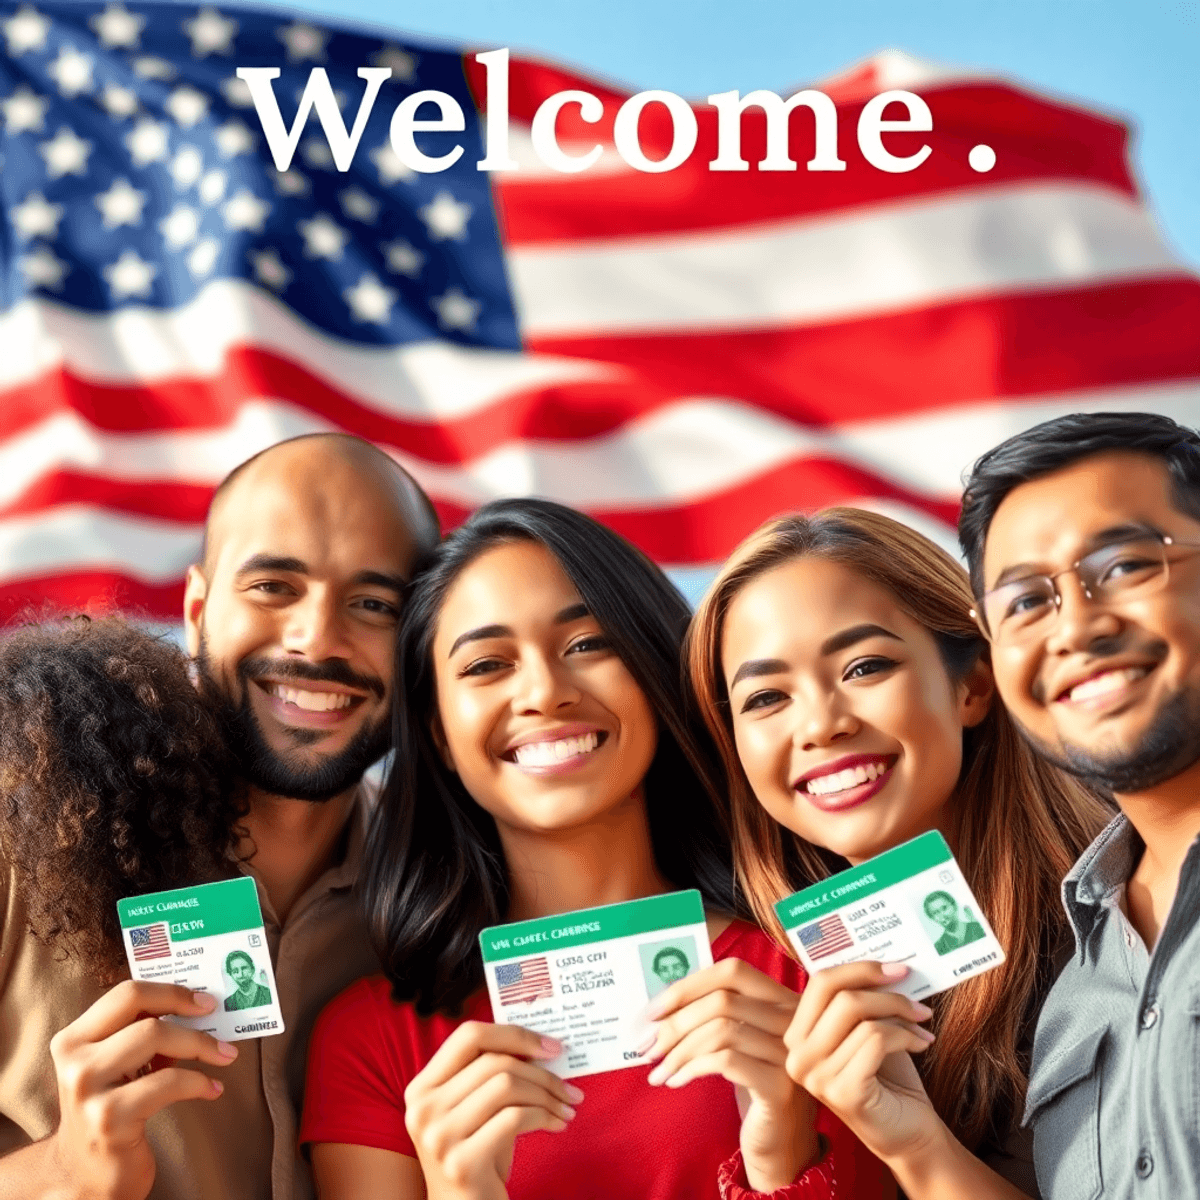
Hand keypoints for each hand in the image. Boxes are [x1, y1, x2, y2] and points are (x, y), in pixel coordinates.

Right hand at [46, 981, 236, 1199]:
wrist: (85, 1173)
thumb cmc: (112, 1109)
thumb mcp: (119, 1066)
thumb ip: (143, 1035)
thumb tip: (198, 1008)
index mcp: (73, 1039)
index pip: (126, 994)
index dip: (170, 992)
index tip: (203, 1000)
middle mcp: (74, 1061)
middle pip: (144, 1015)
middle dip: (188, 1012)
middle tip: (218, 1017)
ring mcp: (88, 1091)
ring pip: (156, 1039)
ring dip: (201, 1045)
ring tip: (226, 1055)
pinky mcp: (109, 1119)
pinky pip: (168, 1083)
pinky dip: (199, 1082)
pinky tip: (213, 1088)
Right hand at [403, 1022, 581, 1199]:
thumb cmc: (478, 1158)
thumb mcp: (477, 1111)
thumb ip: (493, 1077)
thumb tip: (541, 1047)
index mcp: (422, 1087)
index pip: (468, 1036)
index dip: (513, 1034)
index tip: (550, 1046)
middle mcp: (423, 1109)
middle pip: (495, 1062)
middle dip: (541, 1071)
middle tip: (569, 1086)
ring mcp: (438, 1137)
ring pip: (507, 1085)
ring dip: (547, 1094)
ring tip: (566, 1107)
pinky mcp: (461, 1163)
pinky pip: (516, 1118)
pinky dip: (545, 1116)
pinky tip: (557, 1124)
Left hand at [643, 958, 818, 1191]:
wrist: (781, 1143)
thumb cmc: (750, 1083)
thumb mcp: (735, 1041)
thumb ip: (711, 1014)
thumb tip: (656, 1008)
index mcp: (780, 998)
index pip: (732, 971)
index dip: (688, 986)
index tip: (653, 1011)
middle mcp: (792, 1020)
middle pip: (722, 1001)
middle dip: (675, 1023)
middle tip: (646, 1046)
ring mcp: (789, 1053)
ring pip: (722, 1030)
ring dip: (678, 1050)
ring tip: (657, 1070)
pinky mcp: (780, 1087)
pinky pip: (726, 1061)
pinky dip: (692, 1068)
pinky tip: (676, 1081)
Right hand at [784, 961, 940, 1162]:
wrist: (911, 1134)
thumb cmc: (889, 1078)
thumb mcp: (866, 1029)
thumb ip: (859, 1000)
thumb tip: (882, 961)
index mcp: (797, 1034)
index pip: (819, 982)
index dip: (859, 968)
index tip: (896, 969)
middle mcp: (797, 1055)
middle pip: (838, 995)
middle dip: (884, 991)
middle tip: (916, 999)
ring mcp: (816, 1076)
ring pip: (860, 1016)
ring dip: (901, 1014)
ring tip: (922, 1024)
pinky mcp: (843, 1091)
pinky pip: (876, 1040)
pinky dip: (906, 1035)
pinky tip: (922, 1044)